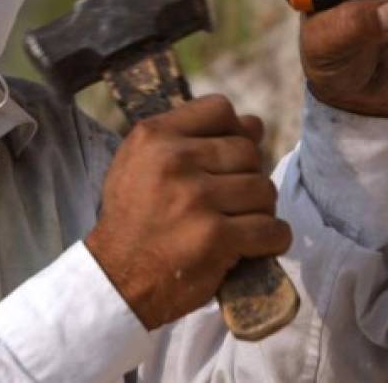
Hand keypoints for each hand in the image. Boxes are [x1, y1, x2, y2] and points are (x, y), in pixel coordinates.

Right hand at [84, 95, 291, 329]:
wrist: (115, 278)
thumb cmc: (133, 218)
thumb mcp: (139, 163)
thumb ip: (187, 137)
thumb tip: (254, 124)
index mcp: (153, 136)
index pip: (219, 109)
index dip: (234, 131)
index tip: (228, 157)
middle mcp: (174, 161)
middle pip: (248, 152)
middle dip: (248, 177)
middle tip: (232, 201)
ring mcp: (196, 199)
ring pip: (264, 190)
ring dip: (260, 210)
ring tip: (238, 223)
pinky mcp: (215, 237)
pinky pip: (271, 229)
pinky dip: (272, 240)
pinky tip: (255, 245)